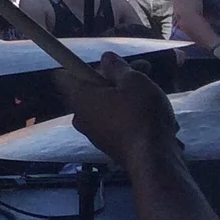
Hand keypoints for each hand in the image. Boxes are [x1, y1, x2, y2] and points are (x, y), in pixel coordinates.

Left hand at [56, 53, 175, 168]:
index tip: (105, 65)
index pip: (62, 75)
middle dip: (116, 79)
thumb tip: (106, 59)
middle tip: (143, 72)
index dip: (81, 66)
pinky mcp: (111, 147)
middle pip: (91, 90)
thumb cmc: (140, 114)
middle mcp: (80, 116)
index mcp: (78, 97)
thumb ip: (118, 67)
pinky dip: (133, 118)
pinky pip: (118, 124)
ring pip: (108, 106)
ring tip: (156, 95)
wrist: (153, 160)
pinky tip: (158, 119)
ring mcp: (95, 134)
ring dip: (129, 98)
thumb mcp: (134, 81)